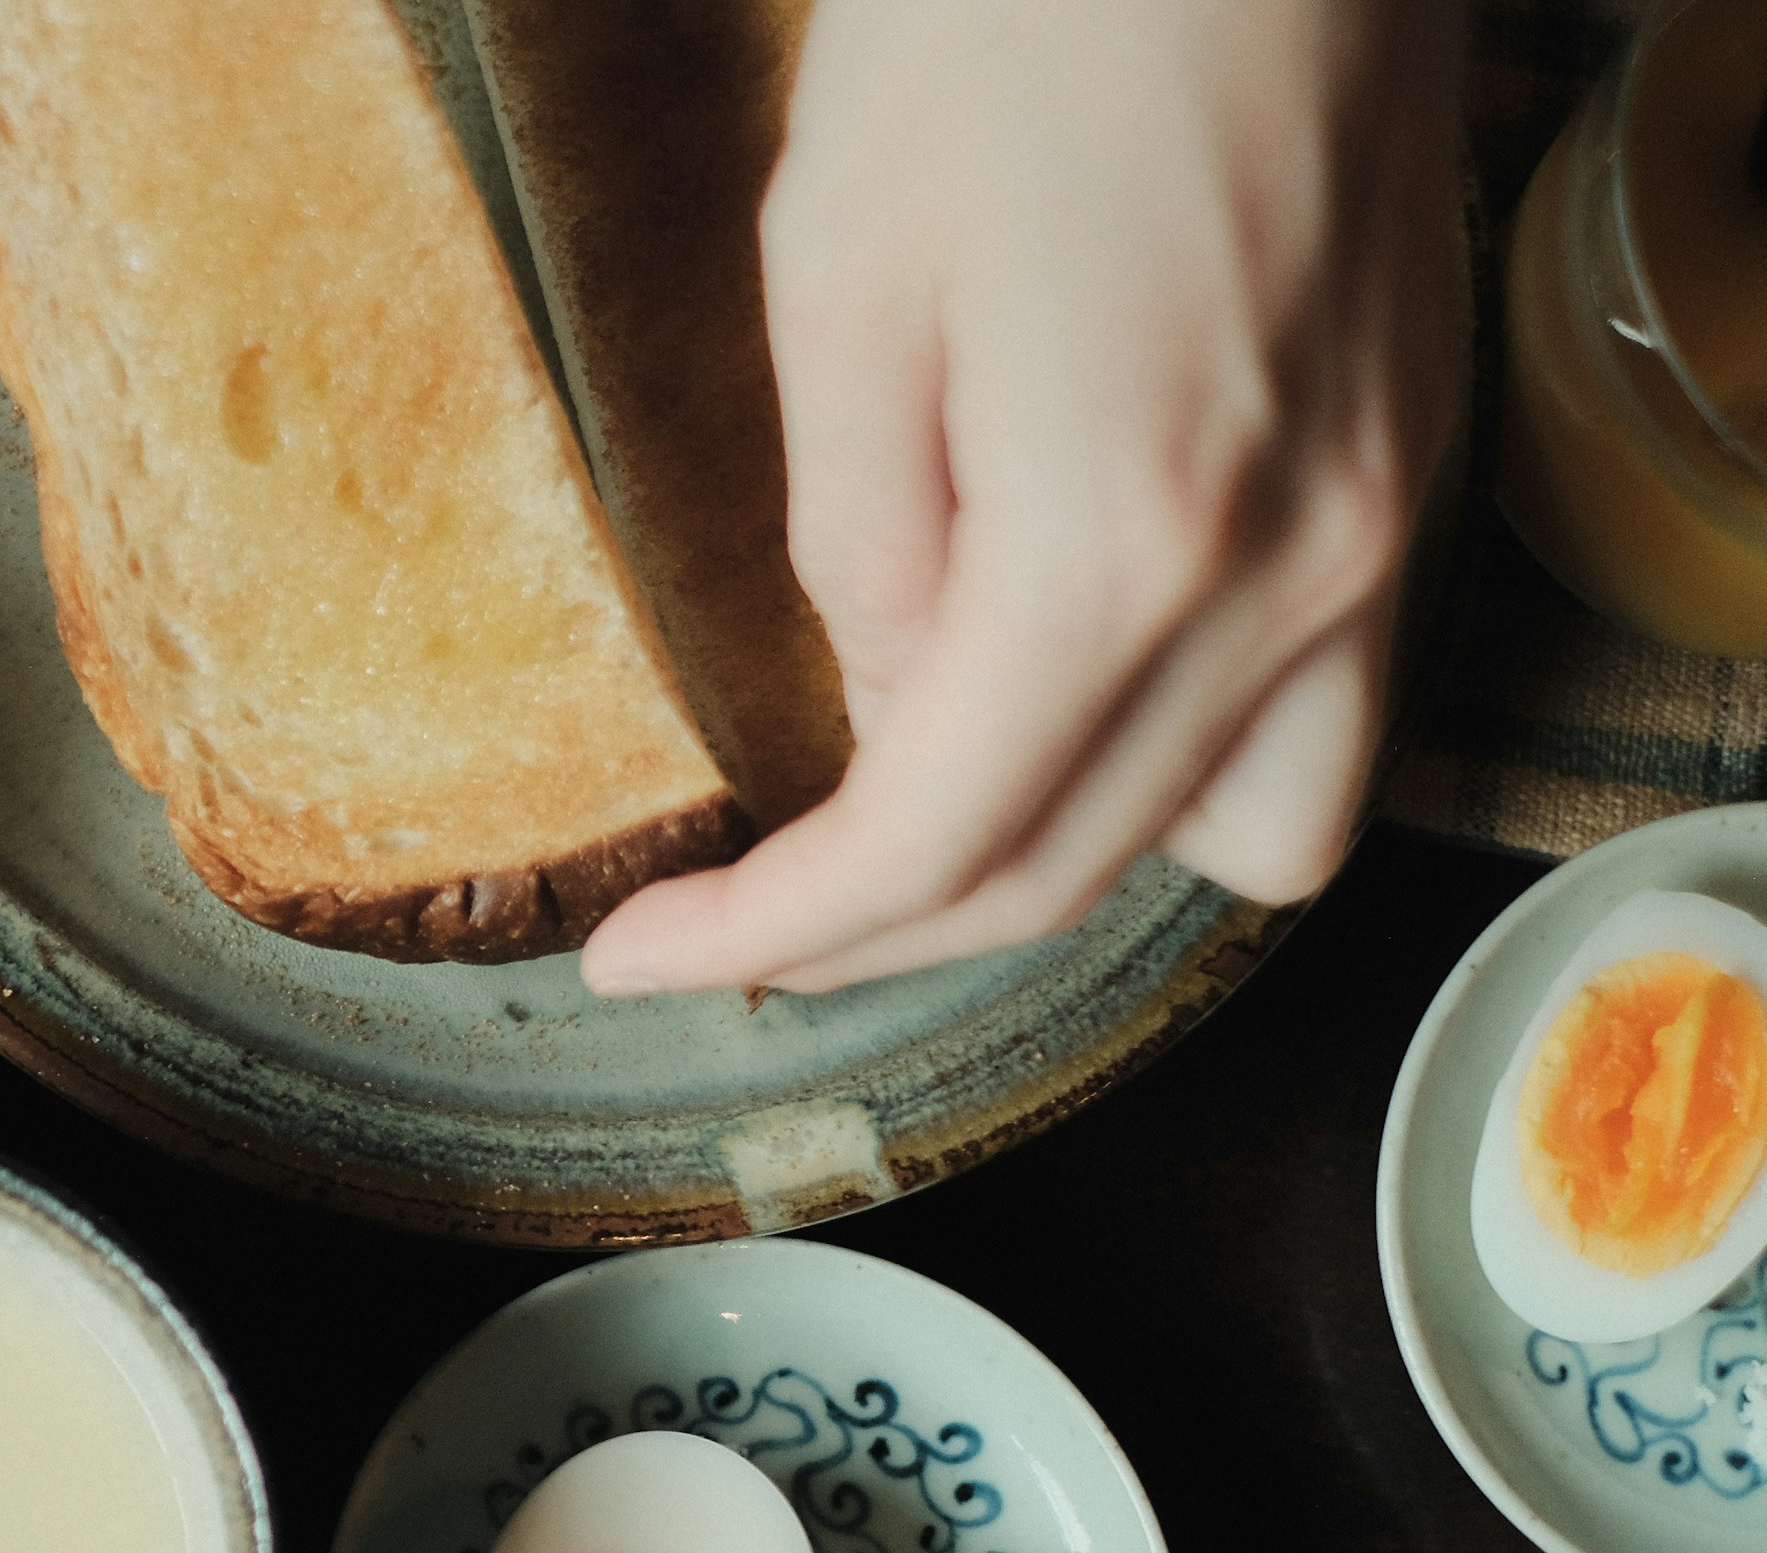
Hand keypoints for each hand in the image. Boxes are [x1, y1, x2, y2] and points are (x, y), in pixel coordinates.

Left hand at [577, 0, 1461, 997]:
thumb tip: (885, 706)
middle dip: (871, 931)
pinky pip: (1309, 712)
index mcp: (1120, 543)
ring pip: (1232, 834)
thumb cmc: (1024, 18)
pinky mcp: (1410, 466)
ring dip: (1051, 864)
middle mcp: (1288, 573)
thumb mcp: (844, 283)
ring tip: (901, 819)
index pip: (929, 844)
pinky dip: (1173, 759)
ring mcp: (1380, 526)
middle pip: (1066, 871)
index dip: (766, 934)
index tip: (637, 962)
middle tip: (728, 925)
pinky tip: (1054, 690)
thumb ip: (859, 543)